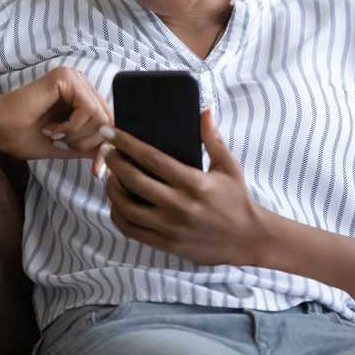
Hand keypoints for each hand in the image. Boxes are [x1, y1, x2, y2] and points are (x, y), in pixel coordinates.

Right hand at [0, 67, 112, 161]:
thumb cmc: (21, 136)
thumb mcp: (63, 145)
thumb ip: (86, 146)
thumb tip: (108, 152)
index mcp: (78, 97)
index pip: (107, 120)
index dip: (104, 148)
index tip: (96, 172)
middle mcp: (79, 83)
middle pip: (108, 119)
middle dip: (90, 143)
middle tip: (65, 144)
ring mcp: (73, 78)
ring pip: (100, 115)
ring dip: (78, 135)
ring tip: (54, 133)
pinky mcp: (65, 77)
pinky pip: (87, 108)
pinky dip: (72, 126)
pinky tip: (52, 127)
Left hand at [101, 109, 268, 265]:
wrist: (249, 240)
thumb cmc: (237, 200)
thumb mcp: (229, 166)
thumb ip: (212, 139)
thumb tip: (203, 110)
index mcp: (194, 183)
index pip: (152, 159)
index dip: (127, 143)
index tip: (111, 132)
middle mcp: (180, 206)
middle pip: (134, 181)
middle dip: (114, 162)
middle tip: (106, 150)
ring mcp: (171, 227)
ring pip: (127, 208)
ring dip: (112, 190)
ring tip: (111, 176)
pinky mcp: (167, 244)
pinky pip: (132, 230)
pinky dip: (118, 215)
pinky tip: (117, 203)